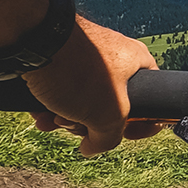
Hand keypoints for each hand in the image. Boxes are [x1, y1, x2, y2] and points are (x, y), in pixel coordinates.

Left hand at [22, 16, 165, 156]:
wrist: (32, 40)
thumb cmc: (78, 70)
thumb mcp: (108, 115)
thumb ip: (110, 138)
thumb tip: (94, 146)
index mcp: (138, 62)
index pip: (154, 97)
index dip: (142, 122)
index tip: (128, 134)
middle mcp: (114, 56)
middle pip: (111, 104)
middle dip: (92, 123)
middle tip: (80, 125)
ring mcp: (85, 56)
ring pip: (82, 99)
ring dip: (67, 117)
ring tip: (53, 119)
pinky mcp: (58, 57)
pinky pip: (59, 89)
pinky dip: (49, 105)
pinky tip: (39, 113)